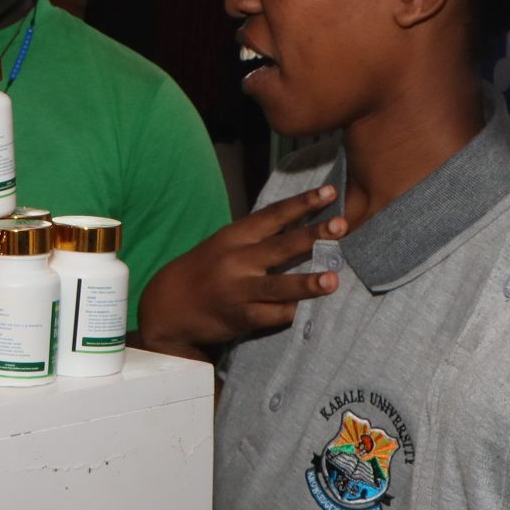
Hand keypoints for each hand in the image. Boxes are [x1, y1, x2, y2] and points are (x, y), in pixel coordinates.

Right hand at [137, 185, 346, 361]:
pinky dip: (289, 314)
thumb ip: (257, 237)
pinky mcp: (238, 318)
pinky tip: (307, 313)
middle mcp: (236, 260)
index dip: (302, 203)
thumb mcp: (224, 245)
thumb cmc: (205, 270)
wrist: (167, 305)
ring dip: (306, 283)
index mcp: (235, 236)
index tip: (330, 192)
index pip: (273, 215)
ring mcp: (237, 290)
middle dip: (312, 235)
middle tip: (342, 226)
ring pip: (277, 286)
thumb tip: (299, 224)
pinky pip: (268, 316)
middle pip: (280, 246)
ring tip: (332, 280)